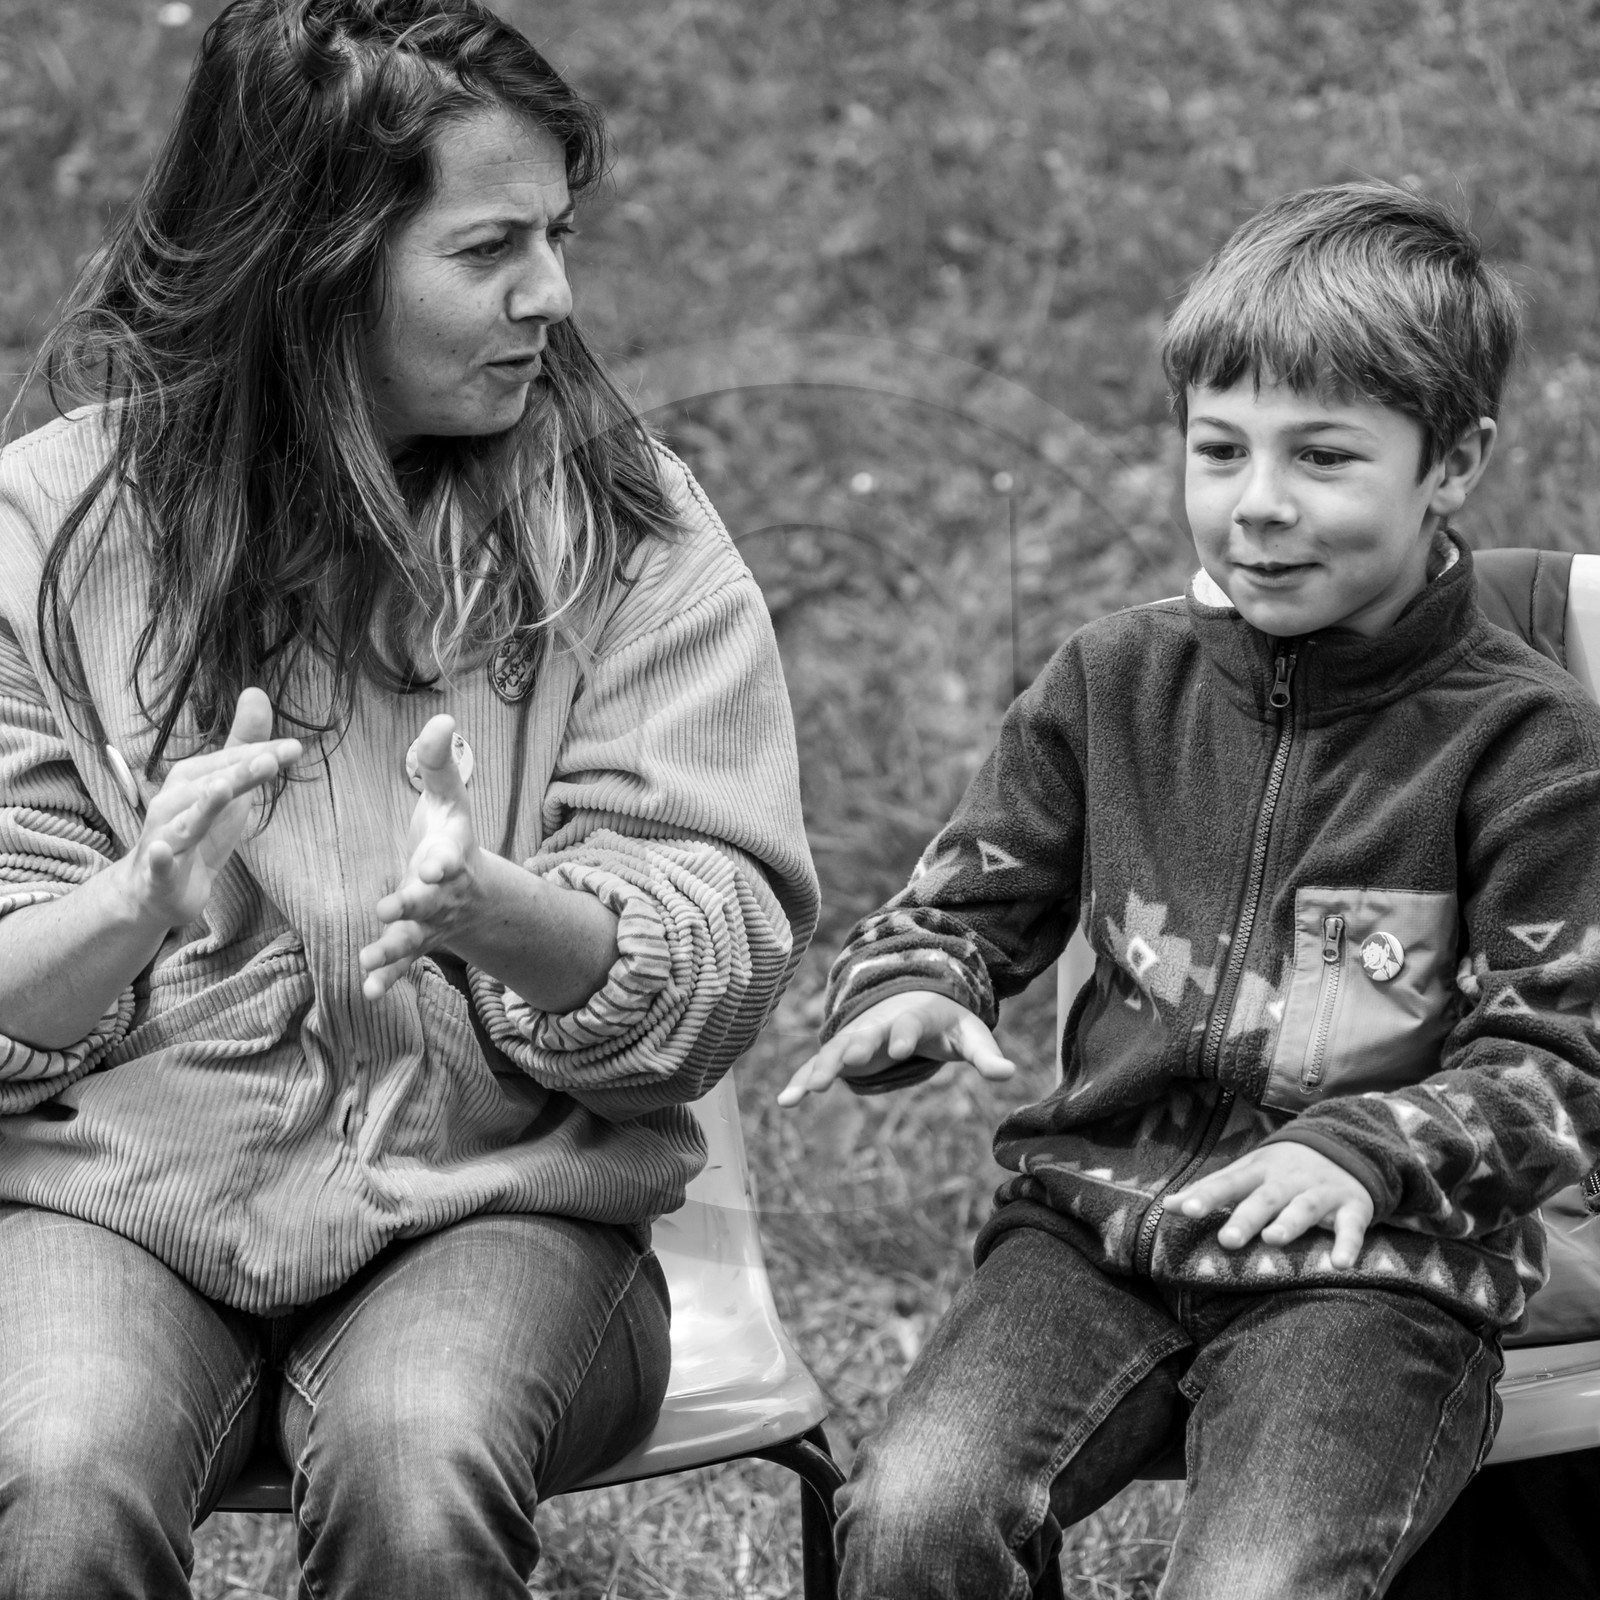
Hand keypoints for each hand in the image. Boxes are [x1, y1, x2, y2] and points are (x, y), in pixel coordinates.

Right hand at [113, 687, 300, 928]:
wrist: (153, 890)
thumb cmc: (198, 831)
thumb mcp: (229, 788)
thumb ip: (244, 746)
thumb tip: (256, 691)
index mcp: (191, 781)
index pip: (231, 764)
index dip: (261, 756)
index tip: (295, 749)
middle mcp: (173, 804)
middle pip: (210, 787)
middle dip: (238, 774)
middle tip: (270, 760)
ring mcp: (163, 839)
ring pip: (185, 822)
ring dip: (203, 806)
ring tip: (222, 789)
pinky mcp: (158, 875)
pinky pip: (157, 866)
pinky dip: (159, 859)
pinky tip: (161, 850)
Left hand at [360, 714, 479, 999]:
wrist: (472, 890)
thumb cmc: (449, 833)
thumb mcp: (448, 794)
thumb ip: (438, 760)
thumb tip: (442, 716)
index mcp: (451, 852)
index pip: (451, 855)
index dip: (444, 860)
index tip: (434, 864)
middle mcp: (444, 892)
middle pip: (430, 901)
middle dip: (412, 905)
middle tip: (389, 908)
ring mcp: (431, 922)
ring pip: (413, 938)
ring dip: (393, 949)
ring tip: (369, 958)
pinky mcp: (415, 944)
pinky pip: (403, 965)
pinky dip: (389, 979)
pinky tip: (369, 991)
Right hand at [777, 989, 1014, 1106]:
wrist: (910, 998)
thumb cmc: (944, 1023)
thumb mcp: (969, 1035)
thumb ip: (985, 1055)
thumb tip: (1010, 1073)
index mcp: (913, 1016)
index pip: (908, 1024)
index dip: (904, 1034)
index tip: (900, 1048)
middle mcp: (878, 1024)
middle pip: (865, 1034)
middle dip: (857, 1046)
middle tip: (849, 1059)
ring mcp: (856, 1037)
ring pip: (836, 1052)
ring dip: (822, 1068)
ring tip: (808, 1091)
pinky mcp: (842, 1054)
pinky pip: (817, 1067)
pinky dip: (801, 1082)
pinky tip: (785, 1103)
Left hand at [1166, 1141, 1374, 1268]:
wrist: (1343, 1146)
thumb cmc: (1281, 1170)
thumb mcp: (1247, 1173)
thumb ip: (1211, 1191)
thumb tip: (1169, 1206)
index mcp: (1257, 1172)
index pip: (1228, 1183)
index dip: (1206, 1196)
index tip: (1184, 1209)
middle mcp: (1287, 1181)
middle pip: (1264, 1199)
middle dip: (1245, 1218)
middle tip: (1226, 1240)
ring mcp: (1321, 1192)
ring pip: (1304, 1208)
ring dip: (1290, 1223)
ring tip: (1273, 1240)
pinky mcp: (1352, 1206)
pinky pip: (1351, 1227)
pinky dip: (1348, 1244)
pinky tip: (1340, 1264)